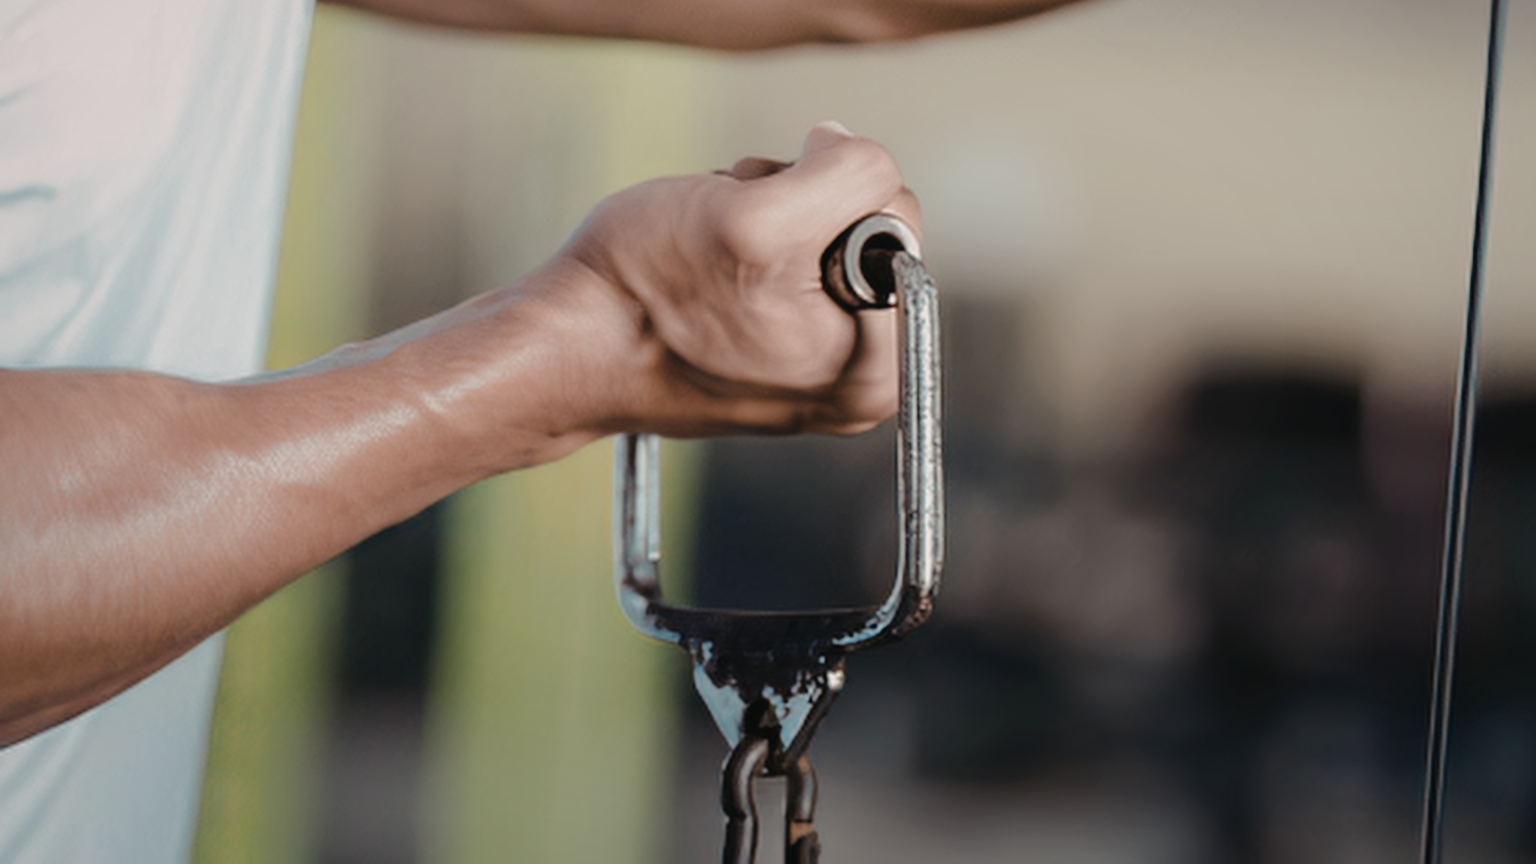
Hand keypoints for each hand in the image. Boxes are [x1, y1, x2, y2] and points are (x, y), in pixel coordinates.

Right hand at [560, 122, 920, 436]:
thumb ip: (849, 177)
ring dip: (770, 215)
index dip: (827, 195)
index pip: (899, 220)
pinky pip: (793, 266)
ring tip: (714, 248)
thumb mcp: (756, 218)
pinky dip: (752, 242)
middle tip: (735, 232)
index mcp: (877, 368)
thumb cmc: (645, 292)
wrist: (568, 345)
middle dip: (800, 206)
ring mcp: (819, 367)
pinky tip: (711, 261)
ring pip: (826, 236)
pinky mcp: (780, 349)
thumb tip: (859, 152)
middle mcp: (861, 380)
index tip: (765, 226)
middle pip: (868, 230)